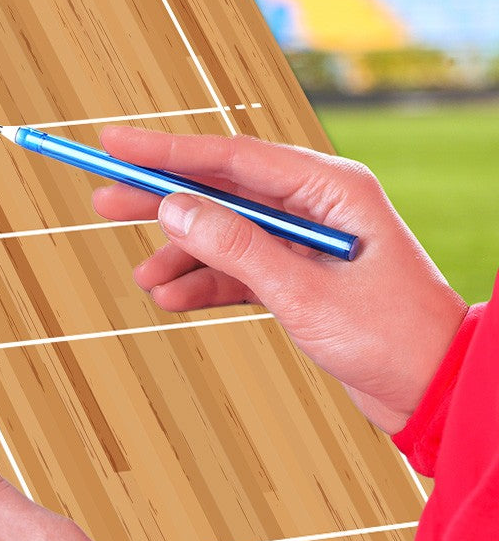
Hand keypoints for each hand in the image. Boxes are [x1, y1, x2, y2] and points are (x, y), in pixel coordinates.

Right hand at [92, 127, 468, 433]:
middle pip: (219, 189)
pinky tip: (173, 298)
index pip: (231, 156)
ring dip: (181, 255)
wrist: (436, 396)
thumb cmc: (391, 339)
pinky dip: (204, 282)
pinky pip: (236, 267)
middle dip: (162, 200)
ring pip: (222, 231)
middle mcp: (312, 204)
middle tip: (104, 202)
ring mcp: (302, 239)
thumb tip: (171, 207)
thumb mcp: (304, 294)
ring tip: (144, 279)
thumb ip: (235, 247)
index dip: (167, 150)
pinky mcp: (295, 274)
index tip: (114, 144)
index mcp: (327, 187)